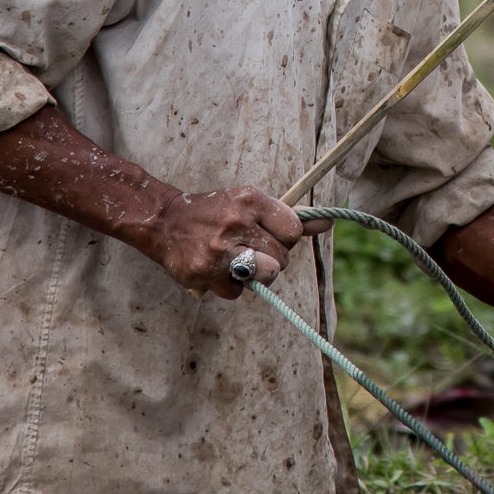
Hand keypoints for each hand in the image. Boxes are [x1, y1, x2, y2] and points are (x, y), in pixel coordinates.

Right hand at [144, 187, 319, 299]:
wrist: (164, 222)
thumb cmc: (216, 214)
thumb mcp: (251, 205)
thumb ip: (291, 217)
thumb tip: (328, 223)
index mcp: (250, 201)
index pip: (293, 230)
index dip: (285, 238)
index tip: (270, 236)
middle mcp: (236, 222)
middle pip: (282, 257)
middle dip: (271, 259)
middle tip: (250, 250)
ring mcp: (219, 249)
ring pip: (267, 275)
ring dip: (257, 276)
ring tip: (240, 264)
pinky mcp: (204, 272)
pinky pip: (237, 292)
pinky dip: (230, 287)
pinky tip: (217, 271)